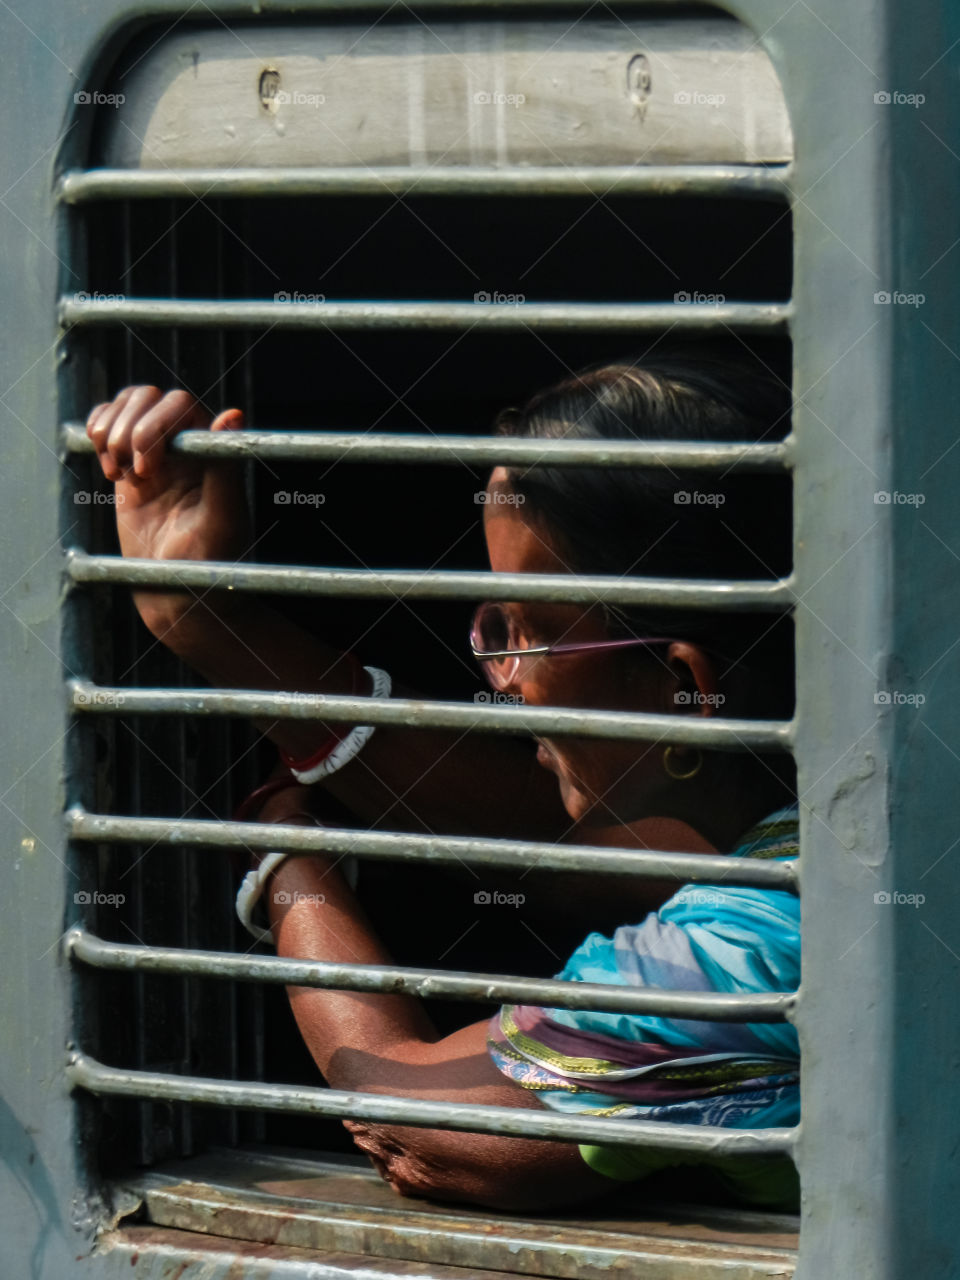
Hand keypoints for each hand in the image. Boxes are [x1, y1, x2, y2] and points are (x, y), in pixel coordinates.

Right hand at [85, 386, 250, 628]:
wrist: (180, 590)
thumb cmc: (211, 560)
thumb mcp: (222, 515)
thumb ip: (225, 466)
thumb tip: (233, 414)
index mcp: (213, 448)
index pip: (180, 404)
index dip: (155, 426)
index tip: (147, 473)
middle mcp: (186, 442)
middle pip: (148, 398)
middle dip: (130, 430)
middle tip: (134, 477)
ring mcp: (156, 450)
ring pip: (128, 403)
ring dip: (112, 430)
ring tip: (116, 474)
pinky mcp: (130, 464)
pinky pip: (109, 422)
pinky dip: (98, 430)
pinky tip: (107, 467)